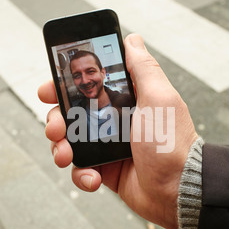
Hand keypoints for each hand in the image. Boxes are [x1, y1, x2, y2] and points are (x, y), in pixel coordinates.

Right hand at [38, 34, 197, 228]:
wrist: (178, 190)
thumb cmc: (171, 142)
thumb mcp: (159, 98)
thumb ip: (143, 68)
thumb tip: (131, 39)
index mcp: (126, 99)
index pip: (88, 85)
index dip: (65, 84)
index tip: (50, 88)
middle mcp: (114, 119)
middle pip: (72, 113)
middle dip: (56, 119)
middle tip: (55, 127)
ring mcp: (108, 145)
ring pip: (70, 141)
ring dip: (60, 148)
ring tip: (65, 155)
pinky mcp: (105, 169)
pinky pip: (81, 168)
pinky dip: (80, 174)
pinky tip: (92, 178)